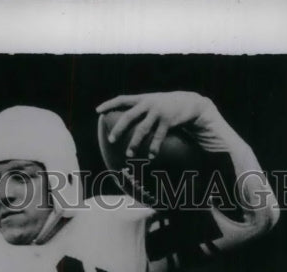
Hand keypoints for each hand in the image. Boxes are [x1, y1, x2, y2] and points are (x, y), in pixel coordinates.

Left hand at [95, 91, 212, 158]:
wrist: (189, 102)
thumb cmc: (165, 106)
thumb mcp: (152, 102)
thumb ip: (139, 109)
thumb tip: (122, 123)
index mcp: (142, 99)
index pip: (122, 99)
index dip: (109, 103)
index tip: (98, 111)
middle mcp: (148, 103)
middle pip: (129, 116)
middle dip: (119, 128)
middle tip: (111, 140)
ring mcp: (158, 111)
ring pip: (142, 129)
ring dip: (135, 143)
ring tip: (129, 154)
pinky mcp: (168, 120)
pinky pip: (158, 136)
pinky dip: (154, 148)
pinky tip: (150, 157)